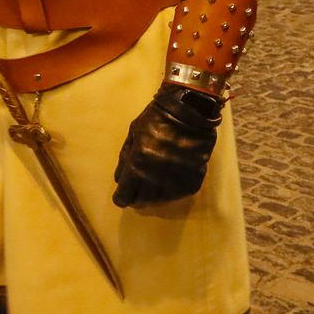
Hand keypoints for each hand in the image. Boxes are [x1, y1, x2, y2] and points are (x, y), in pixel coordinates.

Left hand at [112, 84, 222, 206]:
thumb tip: (119, 181)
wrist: (191, 111)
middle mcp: (157, 177)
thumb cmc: (157, 119)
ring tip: (155, 180)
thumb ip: (125, 159)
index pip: (125, 196)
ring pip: (160, 200)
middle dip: (137, 196)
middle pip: (142, 201)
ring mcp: (177, 180)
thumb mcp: (133, 134)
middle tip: (138, 186)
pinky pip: (178, 194)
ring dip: (154, 193)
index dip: (122, 197)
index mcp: (138, 164)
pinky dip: (172, 189)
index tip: (123, 194)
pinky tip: (171, 177)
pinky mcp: (194, 180)